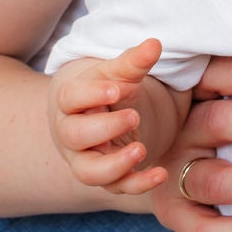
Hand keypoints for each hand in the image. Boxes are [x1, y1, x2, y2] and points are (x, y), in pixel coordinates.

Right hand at [48, 39, 178, 195]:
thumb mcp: (119, 73)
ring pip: (89, 171)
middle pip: (75, 135)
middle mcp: (72, 132)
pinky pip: (117, 187)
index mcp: (71, 100)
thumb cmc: (108, 90)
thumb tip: (155, 43)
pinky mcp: (106, 177)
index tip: (116, 88)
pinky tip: (160, 173)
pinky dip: (137, 184)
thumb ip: (134, 61)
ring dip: (114, 164)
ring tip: (140, 148)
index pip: (71, 98)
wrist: (100, 114)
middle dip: (103, 128)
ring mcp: (86, 158)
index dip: (91, 94)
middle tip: (133, 116)